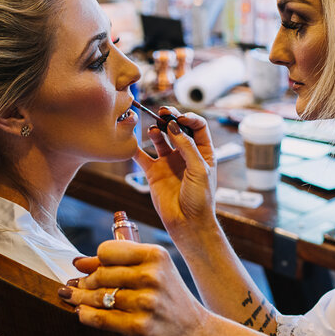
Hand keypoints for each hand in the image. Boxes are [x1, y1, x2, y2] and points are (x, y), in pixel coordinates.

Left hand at [61, 242, 212, 335]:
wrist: (196, 335)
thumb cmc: (171, 300)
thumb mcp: (155, 272)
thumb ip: (120, 263)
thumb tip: (79, 262)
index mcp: (156, 256)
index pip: (107, 251)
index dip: (95, 261)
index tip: (87, 269)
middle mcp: (152, 276)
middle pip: (100, 274)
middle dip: (85, 282)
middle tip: (76, 287)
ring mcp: (147, 302)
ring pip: (99, 297)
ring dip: (80, 299)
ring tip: (72, 298)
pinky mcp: (140, 326)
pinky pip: (102, 318)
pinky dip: (86, 315)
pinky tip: (81, 313)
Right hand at [134, 108, 218, 243]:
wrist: (187, 223)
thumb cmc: (200, 199)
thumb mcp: (199, 169)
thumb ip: (187, 147)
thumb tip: (173, 126)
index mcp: (203, 152)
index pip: (197, 126)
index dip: (189, 119)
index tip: (179, 119)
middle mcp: (185, 154)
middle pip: (177, 128)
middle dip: (170, 118)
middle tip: (163, 112)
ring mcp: (168, 162)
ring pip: (159, 138)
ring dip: (156, 130)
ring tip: (154, 129)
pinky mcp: (153, 172)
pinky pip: (141, 156)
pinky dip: (135, 147)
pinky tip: (132, 140)